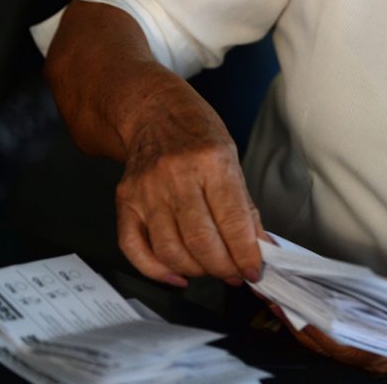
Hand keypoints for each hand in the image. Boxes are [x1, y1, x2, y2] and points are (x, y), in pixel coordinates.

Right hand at [113, 70, 265, 287]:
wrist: (153, 110)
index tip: (255, 271)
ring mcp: (147, 190)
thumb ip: (244, 207)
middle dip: (224, 268)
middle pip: (201, 242)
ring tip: (212, 270)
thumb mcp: (231, 158)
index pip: (232, 221)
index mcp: (211, 161)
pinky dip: (158, 271)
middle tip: (236, 274)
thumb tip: (261, 248)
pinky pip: (135, 249)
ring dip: (197, 271)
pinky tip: (178, 276)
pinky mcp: (126, 202)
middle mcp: (176, 175)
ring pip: (170, 251)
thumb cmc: (197, 132)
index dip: (246, 254)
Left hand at [268, 278, 386, 372]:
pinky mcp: (357, 350)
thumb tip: (333, 280)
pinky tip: (299, 304)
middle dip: (289, 316)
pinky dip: (310, 322)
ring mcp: (358, 357)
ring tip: (277, 293)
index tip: (281, 298)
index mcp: (372, 350)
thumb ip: (367, 293)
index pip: (326, 336)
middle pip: (314, 341)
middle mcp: (361, 358)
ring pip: (316, 342)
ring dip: (295, 319)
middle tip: (269, 290)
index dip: (301, 318)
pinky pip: (326, 339)